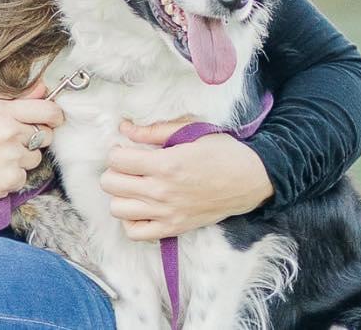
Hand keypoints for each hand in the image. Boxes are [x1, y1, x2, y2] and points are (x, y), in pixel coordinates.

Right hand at [0, 81, 63, 202]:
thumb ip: (17, 98)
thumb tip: (44, 88)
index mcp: (4, 112)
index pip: (48, 111)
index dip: (56, 115)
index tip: (54, 119)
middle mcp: (10, 134)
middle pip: (45, 136)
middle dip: (35, 137)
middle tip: (14, 139)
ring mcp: (9, 160)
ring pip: (35, 159)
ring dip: (23, 158)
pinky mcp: (7, 182)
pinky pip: (22, 178)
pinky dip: (12, 176)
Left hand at [100, 118, 273, 240]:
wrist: (249, 179)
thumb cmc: (220, 151)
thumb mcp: (189, 130)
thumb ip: (153, 130)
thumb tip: (124, 128)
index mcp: (165, 164)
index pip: (116, 159)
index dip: (117, 151)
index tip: (125, 149)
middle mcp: (162, 191)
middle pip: (110, 183)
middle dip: (114, 170)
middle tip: (127, 166)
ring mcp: (166, 213)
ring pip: (117, 209)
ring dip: (120, 194)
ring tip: (133, 185)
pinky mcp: (173, 229)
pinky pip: (135, 233)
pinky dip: (131, 220)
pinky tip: (140, 206)